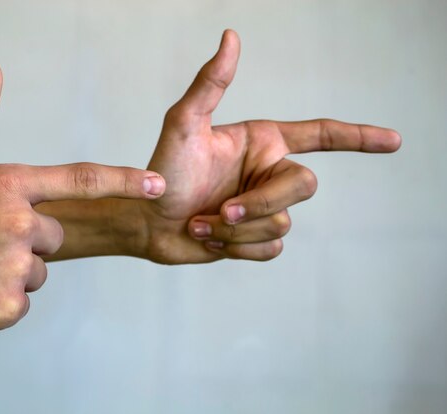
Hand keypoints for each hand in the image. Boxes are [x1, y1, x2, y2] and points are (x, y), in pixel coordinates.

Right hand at [0, 60, 164, 336]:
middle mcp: (19, 222)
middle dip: (25, 241)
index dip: (124, 180)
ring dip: (10, 272)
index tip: (157, 185)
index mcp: (9, 183)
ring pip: (36, 271)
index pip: (81, 179)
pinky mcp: (6, 305)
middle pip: (52, 236)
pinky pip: (20, 302)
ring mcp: (14, 266)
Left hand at [139, 30, 400, 263]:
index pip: (320, 135)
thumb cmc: (163, 169)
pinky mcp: (256, 238)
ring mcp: (264, 208)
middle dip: (260, 204)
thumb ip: (210, 84)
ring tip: (202, 222)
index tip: (393, 142)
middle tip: (221, 210)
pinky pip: (269, 249)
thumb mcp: (183, 124)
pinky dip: (236, 248)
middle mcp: (269, 173)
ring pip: (281, 224)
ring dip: (235, 229)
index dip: (358, 137)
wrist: (148, 222)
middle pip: (303, 188)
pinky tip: (209, 237)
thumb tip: (231, 37)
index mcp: (263, 143)